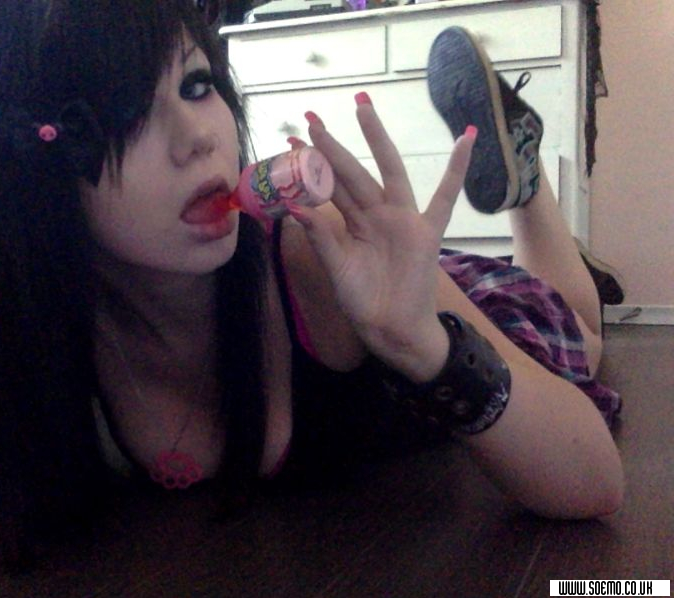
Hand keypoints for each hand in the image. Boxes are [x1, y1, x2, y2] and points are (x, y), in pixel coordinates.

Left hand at [288, 96, 474, 380]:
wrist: (392, 330)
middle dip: (332, 146)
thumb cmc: (364, 301)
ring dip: (377, 139)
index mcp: (352, 223)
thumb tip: (296, 209)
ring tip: (363, 107)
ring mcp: (402, 219)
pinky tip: (466, 139)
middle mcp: (375, 214)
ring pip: (388, 171)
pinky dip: (457, 170)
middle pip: (351, 173)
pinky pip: (445, 198)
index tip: (291, 141)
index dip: (311, 167)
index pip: (328, 187)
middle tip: (311, 117)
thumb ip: (322, 238)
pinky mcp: (427, 232)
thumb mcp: (337, 268)